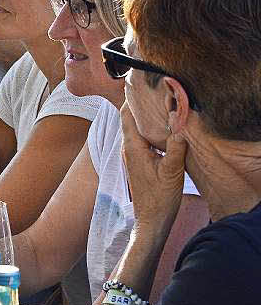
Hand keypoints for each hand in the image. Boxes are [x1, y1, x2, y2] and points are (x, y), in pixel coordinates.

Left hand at [120, 102, 186, 233]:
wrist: (151, 219)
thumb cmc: (160, 198)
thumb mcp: (172, 170)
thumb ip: (175, 146)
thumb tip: (178, 121)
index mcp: (133, 147)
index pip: (126, 116)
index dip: (130, 99)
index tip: (139, 84)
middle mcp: (128, 149)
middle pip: (130, 119)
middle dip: (139, 105)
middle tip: (152, 90)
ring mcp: (132, 156)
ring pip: (135, 129)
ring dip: (144, 117)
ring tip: (158, 104)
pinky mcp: (138, 162)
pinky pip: (141, 139)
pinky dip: (148, 130)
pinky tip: (161, 129)